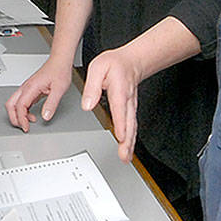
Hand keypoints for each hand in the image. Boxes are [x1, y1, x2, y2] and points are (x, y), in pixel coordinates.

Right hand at [5, 55, 73, 131]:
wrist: (59, 62)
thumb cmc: (59, 71)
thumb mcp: (59, 89)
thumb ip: (51, 104)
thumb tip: (45, 116)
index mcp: (31, 87)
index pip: (20, 106)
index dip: (21, 119)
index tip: (26, 128)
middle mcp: (26, 87)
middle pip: (10, 105)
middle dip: (14, 118)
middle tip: (24, 127)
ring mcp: (27, 88)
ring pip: (13, 103)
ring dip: (18, 115)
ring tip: (28, 122)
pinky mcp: (30, 89)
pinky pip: (20, 102)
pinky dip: (22, 111)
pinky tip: (31, 114)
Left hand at [80, 46, 145, 162]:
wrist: (131, 62)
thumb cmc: (115, 64)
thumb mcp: (98, 68)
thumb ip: (92, 86)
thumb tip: (87, 104)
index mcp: (119, 91)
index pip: (120, 110)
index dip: (121, 124)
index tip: (121, 136)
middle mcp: (128, 102)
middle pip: (129, 124)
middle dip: (127, 141)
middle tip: (124, 155)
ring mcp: (131, 108)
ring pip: (132, 128)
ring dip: (130, 144)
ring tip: (126, 158)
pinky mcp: (130, 111)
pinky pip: (132, 127)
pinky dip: (131, 140)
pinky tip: (128, 150)